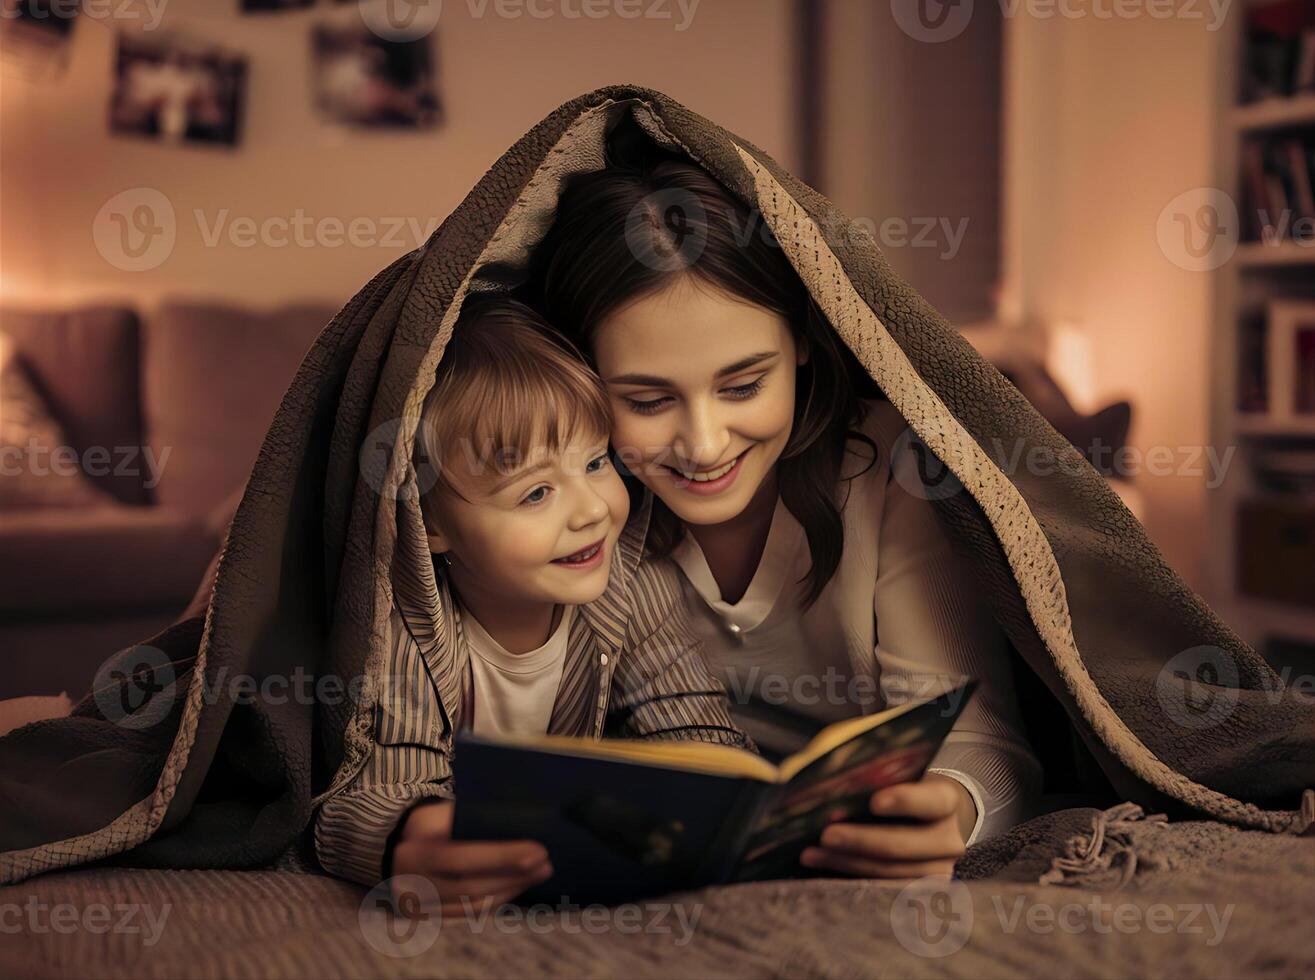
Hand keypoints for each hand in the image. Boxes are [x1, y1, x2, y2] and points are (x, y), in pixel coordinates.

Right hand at [389, 800, 551, 915]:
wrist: (390, 844)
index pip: (462, 856)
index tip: (538, 850)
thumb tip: (520, 826)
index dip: (502, 857)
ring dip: (510, 890)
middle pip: (469, 885)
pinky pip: (466, 912)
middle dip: (513, 875)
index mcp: (415, 848)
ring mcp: (416, 904)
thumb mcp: (441, 813)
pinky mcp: (425, 916)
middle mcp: (411, 881)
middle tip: (545, 864)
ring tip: (538, 874)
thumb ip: (472, 821)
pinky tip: (516, 888)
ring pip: (470, 903)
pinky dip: (495, 901)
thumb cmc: (428, 823)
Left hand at [800, 773, 974, 877]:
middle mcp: (949, 840)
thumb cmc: (904, 791)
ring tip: (811, 854)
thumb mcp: (899, 778)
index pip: (931, 801)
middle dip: (861, 841)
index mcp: (946, 801)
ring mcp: (938, 872)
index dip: (904, 801)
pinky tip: (823, 869)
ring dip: (847, 863)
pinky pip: (883, 891)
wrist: (933, 821)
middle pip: (903, 846)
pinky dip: (851, 880)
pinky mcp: (921, 892)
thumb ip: (874, 779)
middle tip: (826, 835)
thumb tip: (830, 784)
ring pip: (889, 872)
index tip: (873, 802)